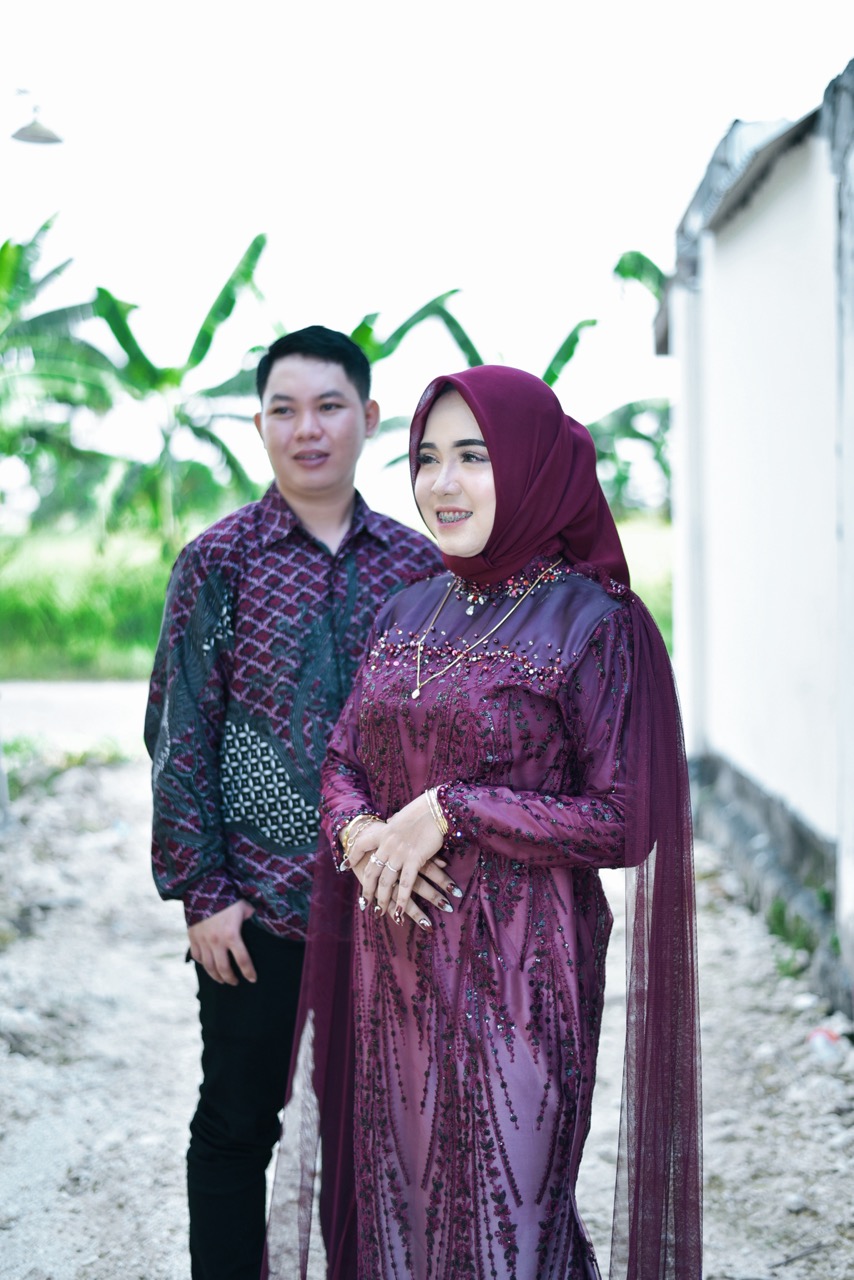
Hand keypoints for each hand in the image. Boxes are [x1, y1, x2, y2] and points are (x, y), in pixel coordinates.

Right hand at [188, 899, 256, 985]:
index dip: (248, 972)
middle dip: (230, 979)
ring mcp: (203, 941)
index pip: (243, 960)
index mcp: (232, 935)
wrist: (203, 888)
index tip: (252, 979)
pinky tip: (207, 965)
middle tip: (235, 983)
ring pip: (208, 966)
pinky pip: (197, 956)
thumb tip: (264, 922)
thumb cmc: (228, 897)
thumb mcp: (245, 907)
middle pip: (223, 969)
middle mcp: (216, 941)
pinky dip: (202, 963)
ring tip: (222, 980)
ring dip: (216, 976)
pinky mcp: (192, 937)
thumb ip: (252, 918)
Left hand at [361, 793, 445, 922]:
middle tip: (365, 903)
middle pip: (372, 871)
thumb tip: (391, 820)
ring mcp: (399, 853)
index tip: (344, 867)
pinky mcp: (414, 859)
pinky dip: (402, 900)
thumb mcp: (402, 815)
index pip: (361, 845)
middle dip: (367, 889)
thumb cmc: (422, 810)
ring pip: (386, 881)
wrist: (435, 808)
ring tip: (379, 912)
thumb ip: (394, 822)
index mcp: (383, 832)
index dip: (352, 856)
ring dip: (383, 899)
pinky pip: (406, 884)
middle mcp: (387, 845)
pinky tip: (400, 912)